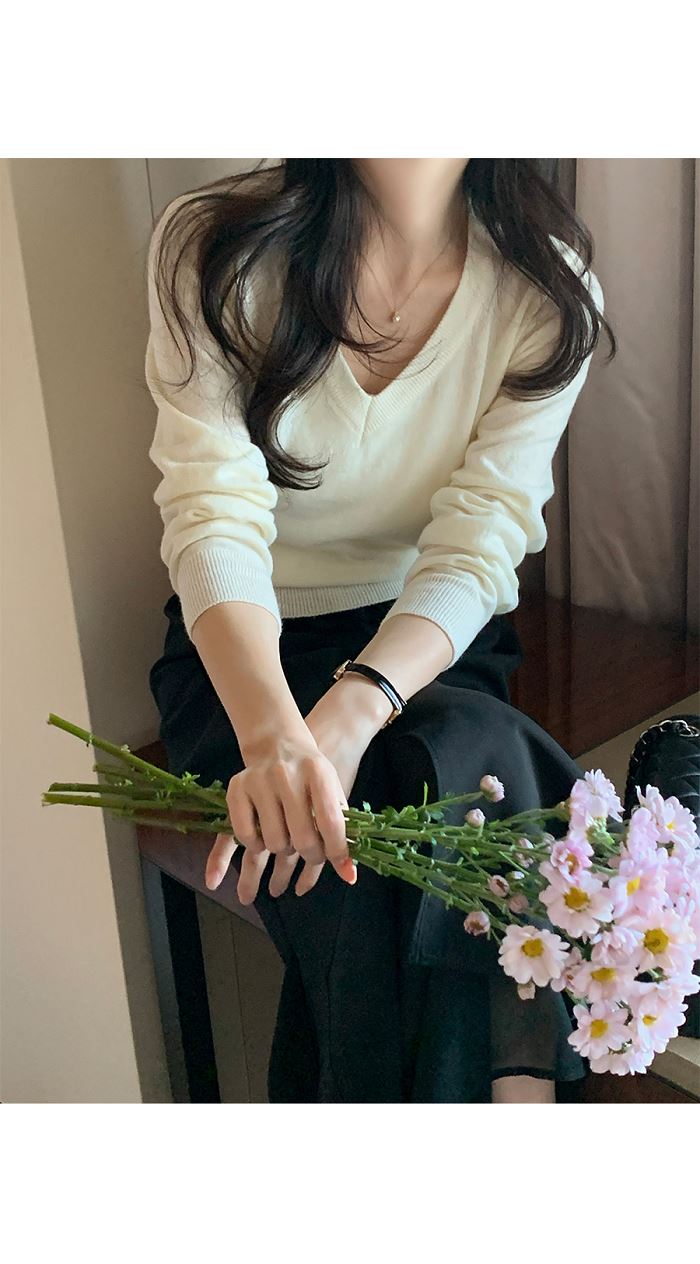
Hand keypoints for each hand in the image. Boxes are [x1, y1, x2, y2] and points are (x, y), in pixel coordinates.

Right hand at [204, 726, 354, 903]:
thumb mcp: (332, 792)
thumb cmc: (311, 775)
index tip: (338, 859)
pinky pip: (246, 835)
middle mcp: (287, 773)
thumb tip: (349, 876)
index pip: (331, 822)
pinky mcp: (236, 788)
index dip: (337, 850)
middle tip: (313, 853)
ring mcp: (259, 780)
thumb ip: (342, 831)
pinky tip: (265, 837)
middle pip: (303, 838)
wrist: (278, 743)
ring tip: (290, 840)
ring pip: (275, 842)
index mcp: (318, 771)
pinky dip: (256, 845)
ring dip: (284, 850)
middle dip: (312, 855)